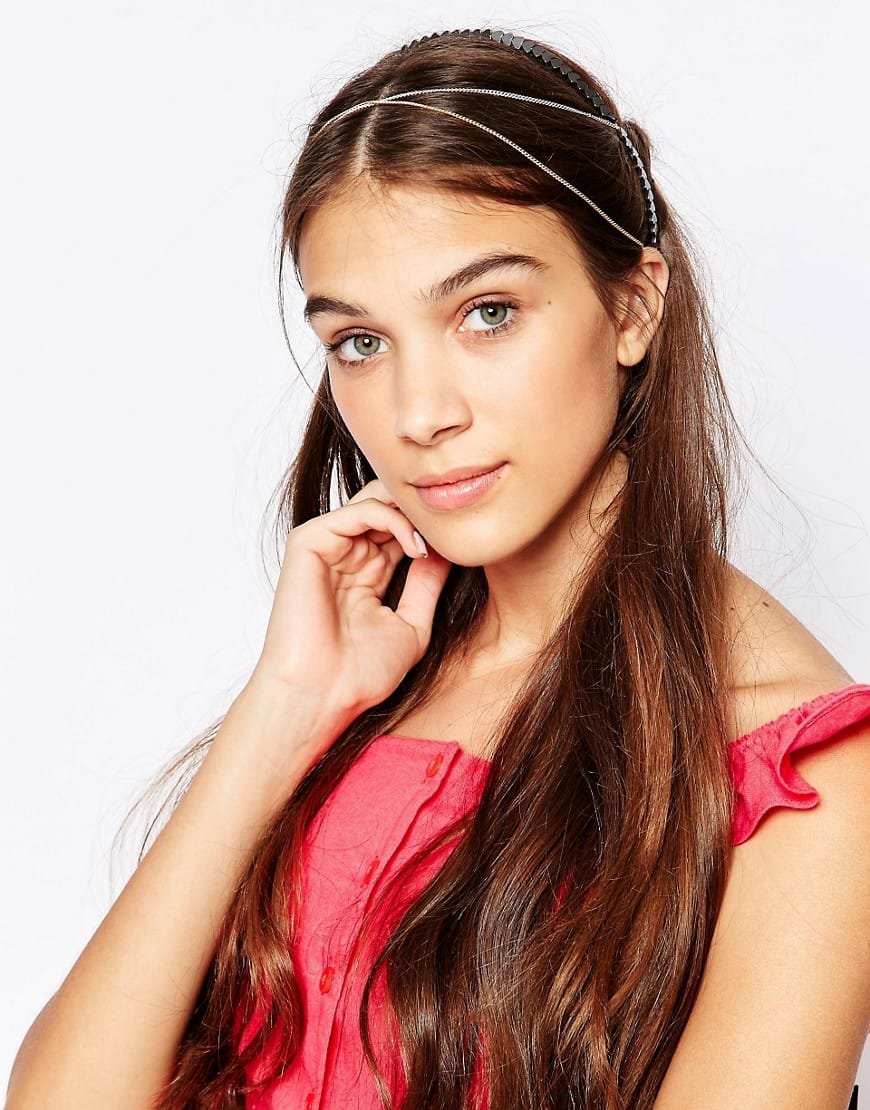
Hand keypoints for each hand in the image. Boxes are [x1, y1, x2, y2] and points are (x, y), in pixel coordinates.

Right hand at [250, 479, 451, 734]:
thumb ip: (428, 586)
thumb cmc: (359, 675)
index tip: (466, 545)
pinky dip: (392, 520)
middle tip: (454, 533)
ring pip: (376, 499)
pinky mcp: (309, 541)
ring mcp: (326, 546)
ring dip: (413, 514)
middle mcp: (345, 555)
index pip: (402, 529)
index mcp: (366, 572)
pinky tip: (416, 547)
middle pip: (389, 505)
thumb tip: (450, 550)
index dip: (434, 530)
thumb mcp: (412, 626)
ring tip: (437, 541)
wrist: (321, 696)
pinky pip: (359, 511)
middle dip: (424, 514)